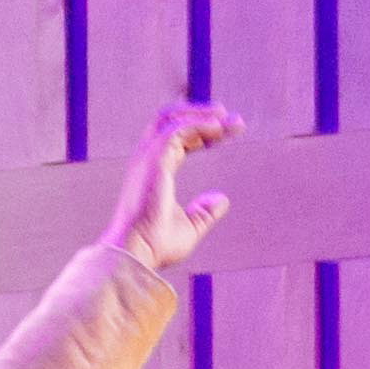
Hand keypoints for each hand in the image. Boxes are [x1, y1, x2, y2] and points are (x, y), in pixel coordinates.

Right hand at [109, 100, 243, 270]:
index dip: (205, 132)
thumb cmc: (155, 246)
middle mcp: (147, 160)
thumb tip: (221, 199)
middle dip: (202, 114)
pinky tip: (219, 127)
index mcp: (154, 172)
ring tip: (230, 119)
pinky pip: (178, 129)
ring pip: (173, 118)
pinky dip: (199, 124)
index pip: (179, 139)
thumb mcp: (190, 227)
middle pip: (171, 120)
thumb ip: (204, 213)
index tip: (230, 132)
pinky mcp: (154, 159)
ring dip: (204, 115)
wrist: (136, 254)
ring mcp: (148, 158)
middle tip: (232, 119)